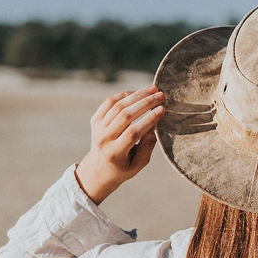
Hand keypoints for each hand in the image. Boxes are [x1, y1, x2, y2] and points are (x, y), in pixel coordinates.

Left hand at [74, 85, 164, 203]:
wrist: (98, 168)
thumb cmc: (124, 167)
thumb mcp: (139, 164)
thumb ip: (147, 145)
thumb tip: (157, 124)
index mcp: (114, 153)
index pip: (132, 132)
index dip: (148, 120)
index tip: (162, 110)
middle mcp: (103, 139)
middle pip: (124, 116)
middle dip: (145, 103)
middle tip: (161, 95)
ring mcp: (97, 128)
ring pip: (117, 105)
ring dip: (137, 95)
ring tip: (153, 89)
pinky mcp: (95, 119)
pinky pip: (109, 102)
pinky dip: (124, 95)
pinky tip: (137, 93)